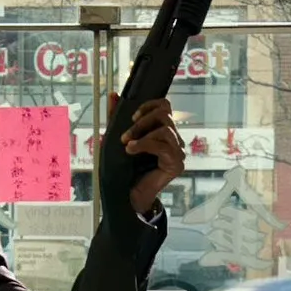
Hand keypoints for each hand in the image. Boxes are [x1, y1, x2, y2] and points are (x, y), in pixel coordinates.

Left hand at [110, 94, 185, 214]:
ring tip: (127, 145)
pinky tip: (132, 150)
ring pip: (165, 128)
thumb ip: (116, 117)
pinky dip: (145, 145)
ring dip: (142, 134)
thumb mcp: (117, 138)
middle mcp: (173, 139)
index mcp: (162, 131)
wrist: (126, 195)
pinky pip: (164, 145)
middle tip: (125, 136)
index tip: (133, 116)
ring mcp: (177, 151)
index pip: (165, 106)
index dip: (150, 105)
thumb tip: (113, 95)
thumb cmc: (123, 168)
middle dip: (142, 121)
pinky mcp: (177, 163)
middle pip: (165, 113)